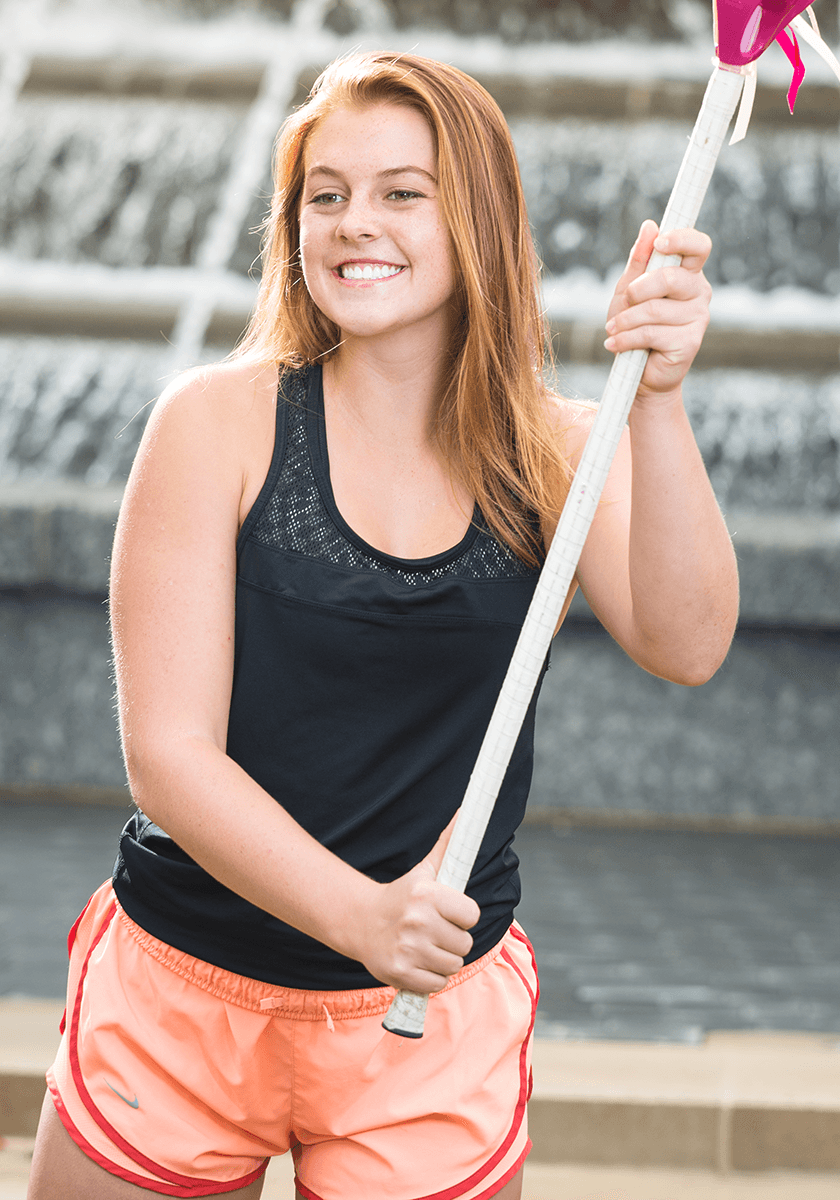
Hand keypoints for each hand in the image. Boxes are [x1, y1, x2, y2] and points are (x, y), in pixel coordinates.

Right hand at [349, 811, 480, 993]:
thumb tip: (464, 813)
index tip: (449, 913)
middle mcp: (418, 921)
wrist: (360, 922)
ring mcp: (408, 949)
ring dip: (444, 959)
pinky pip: (437, 983)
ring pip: (453, 965)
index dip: (463, 916)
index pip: (472, 915)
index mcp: (427, 894)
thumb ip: (449, 845)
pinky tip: (419, 962)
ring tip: (426, 946)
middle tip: (435, 931)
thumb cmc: (402, 896)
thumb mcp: (425, 870)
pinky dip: (432, 977)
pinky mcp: (401, 973)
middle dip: (454, 939)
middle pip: (465, 944)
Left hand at [604, 220, 711, 404]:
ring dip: (625, 320)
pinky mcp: (690, 342)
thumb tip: (649, 225)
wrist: (638, 373)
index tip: (660, 242)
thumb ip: (638, 261)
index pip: (699, 246)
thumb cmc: (634, 327)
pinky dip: (626, 338)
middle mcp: (699, 292)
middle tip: (624, 301)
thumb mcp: (628, 291)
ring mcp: (698, 317)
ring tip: (613, 329)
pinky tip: (615, 344)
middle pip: (670, 277)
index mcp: (688, 274)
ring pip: (655, 309)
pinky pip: (652, 333)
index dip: (682, 239)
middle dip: (637, 290)